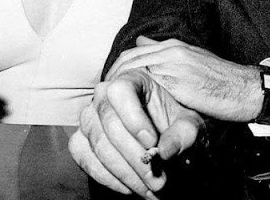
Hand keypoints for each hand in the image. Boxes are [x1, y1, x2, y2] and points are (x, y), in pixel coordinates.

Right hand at [70, 69, 203, 197]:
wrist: (162, 137)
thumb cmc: (175, 124)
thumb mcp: (190, 125)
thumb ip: (184, 134)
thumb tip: (164, 152)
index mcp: (131, 79)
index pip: (120, 91)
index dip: (134, 118)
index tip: (153, 143)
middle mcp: (103, 95)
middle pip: (111, 125)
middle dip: (136, 158)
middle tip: (159, 181)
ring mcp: (88, 118)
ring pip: (99, 146)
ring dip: (126, 173)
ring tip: (151, 189)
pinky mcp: (80, 141)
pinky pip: (85, 159)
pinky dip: (107, 177)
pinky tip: (130, 186)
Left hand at [108, 37, 262, 121]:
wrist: (245, 88)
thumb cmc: (222, 80)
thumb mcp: (195, 62)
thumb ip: (169, 55)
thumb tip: (143, 43)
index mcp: (175, 47)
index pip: (135, 51)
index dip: (119, 67)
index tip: (111, 84)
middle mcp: (172, 50)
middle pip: (129, 59)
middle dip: (113, 77)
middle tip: (104, 97)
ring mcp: (174, 63)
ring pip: (133, 69)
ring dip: (118, 88)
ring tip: (111, 107)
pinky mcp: (179, 79)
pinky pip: (147, 85)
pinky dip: (133, 98)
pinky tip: (128, 112)